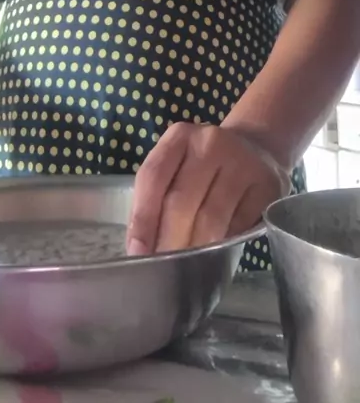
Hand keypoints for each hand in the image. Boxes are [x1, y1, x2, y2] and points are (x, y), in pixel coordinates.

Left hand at [127, 123, 288, 255]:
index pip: (153, 177)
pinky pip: (239, 225)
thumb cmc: (205, 162)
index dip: (142, 217)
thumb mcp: (178, 163)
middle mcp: (210, 143)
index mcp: (179, 136)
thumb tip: (140, 247)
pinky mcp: (267, 185)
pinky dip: (224, 244)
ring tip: (185, 269)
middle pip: (181, 201)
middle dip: (168, 241)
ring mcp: (242, 162)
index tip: (137, 251)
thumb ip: (157, 195)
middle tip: (161, 269)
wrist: (257, 146)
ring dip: (195, 249)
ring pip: (211, 218)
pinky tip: (216, 253)